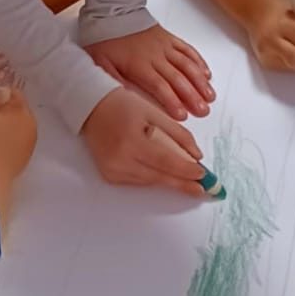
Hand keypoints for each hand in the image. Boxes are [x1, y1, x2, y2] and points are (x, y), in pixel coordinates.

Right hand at [0, 87, 37, 211]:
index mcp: (22, 110)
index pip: (13, 93)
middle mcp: (32, 123)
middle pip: (18, 109)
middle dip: (5, 111)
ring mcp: (31, 140)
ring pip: (19, 126)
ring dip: (8, 126)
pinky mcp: (27, 155)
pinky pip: (18, 140)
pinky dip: (9, 140)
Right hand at [81, 87, 204, 195]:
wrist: (90, 108)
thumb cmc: (122, 105)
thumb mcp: (154, 112)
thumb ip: (178, 134)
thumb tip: (196, 156)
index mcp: (131, 141)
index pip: (166, 161)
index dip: (186, 170)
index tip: (204, 176)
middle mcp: (120, 159)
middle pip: (159, 177)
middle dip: (183, 184)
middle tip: (204, 189)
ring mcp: (112, 170)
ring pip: (150, 182)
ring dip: (169, 181)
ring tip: (189, 181)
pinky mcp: (109, 175)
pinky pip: (138, 181)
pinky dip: (152, 177)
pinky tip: (163, 174)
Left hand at [86, 24, 214, 120]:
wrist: (111, 10)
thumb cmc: (104, 39)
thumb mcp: (100, 63)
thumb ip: (113, 81)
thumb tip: (125, 98)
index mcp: (139, 65)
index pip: (159, 86)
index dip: (172, 101)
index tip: (182, 115)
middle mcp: (155, 56)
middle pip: (177, 78)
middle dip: (192, 96)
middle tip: (203, 111)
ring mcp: (164, 46)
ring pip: (187, 65)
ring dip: (200, 82)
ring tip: (210, 96)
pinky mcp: (169, 38)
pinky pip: (187, 50)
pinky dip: (198, 62)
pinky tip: (206, 74)